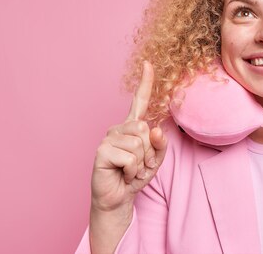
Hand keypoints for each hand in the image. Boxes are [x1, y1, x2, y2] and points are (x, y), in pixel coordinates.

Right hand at [90, 61, 167, 213]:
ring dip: (140, 163)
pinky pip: (129, 157)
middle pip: (145, 129)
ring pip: (138, 144)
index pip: (139, 100)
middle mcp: (119, 128)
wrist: (118, 199)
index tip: (148, 63)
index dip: (145, 82)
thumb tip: (156, 129)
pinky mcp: (102, 151)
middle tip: (140, 164)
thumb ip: (161, 144)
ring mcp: (109, 138)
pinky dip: (131, 170)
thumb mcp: (155, 160)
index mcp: (133, 126)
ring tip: (131, 170)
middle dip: (149, 152)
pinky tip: (122, 174)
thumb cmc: (135, 176)